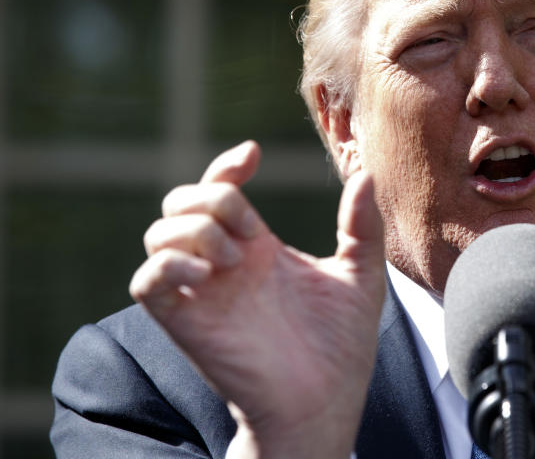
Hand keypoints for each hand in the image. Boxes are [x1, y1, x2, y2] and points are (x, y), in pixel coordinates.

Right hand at [130, 141, 384, 457]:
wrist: (326, 401)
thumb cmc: (342, 344)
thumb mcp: (362, 274)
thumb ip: (363, 225)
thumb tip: (366, 173)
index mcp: (260, 247)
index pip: (221, 188)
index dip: (226, 164)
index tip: (253, 154)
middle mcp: (225, 263)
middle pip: (181, 201)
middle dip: (213, 195)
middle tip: (254, 231)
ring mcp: (203, 291)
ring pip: (158, 233)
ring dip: (194, 229)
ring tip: (235, 258)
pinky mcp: (187, 322)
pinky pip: (147, 281)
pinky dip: (169, 265)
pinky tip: (210, 274)